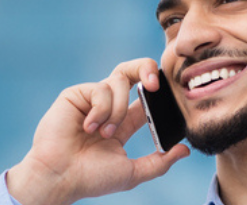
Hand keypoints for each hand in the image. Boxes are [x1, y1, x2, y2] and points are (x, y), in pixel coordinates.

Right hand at [6, 58, 192, 204]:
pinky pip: (100, 89)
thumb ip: (160, 162)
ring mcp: (91, 99)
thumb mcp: (133, 173)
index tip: (170, 98)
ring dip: (118, 110)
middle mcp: (108, 107)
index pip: (146, 99)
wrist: (61, 177)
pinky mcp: (75, 95)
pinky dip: (100, 109)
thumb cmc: (92, 178)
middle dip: (146, 68)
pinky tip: (88, 127)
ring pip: (119, 82)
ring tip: (104, 134)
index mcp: (123, 123)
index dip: (158, 93)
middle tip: (155, 83)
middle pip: (132, 72)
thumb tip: (185, 150)